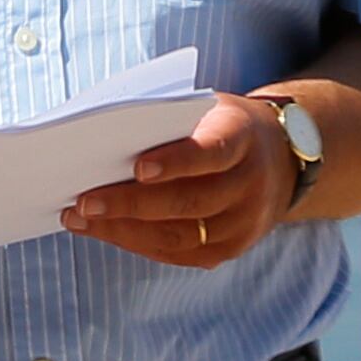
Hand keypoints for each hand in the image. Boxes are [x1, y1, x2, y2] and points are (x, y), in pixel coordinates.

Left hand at [61, 95, 294, 270]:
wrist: (282, 158)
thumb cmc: (223, 125)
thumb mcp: (208, 107)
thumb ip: (169, 118)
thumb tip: (103, 137)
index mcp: (244, 138)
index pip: (212, 153)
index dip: (176, 161)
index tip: (136, 166)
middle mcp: (249, 185)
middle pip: (188, 201)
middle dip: (129, 204)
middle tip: (82, 201)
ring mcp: (243, 223)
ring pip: (178, 235)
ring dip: (123, 230)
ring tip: (79, 219)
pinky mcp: (231, 248)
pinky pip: (179, 253)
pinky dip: (137, 243)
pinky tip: (105, 231)